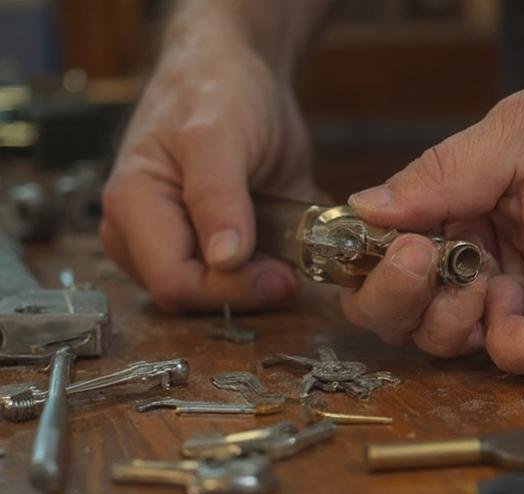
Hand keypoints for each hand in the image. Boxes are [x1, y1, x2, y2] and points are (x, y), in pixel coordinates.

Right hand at [100, 26, 312, 310]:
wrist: (237, 71)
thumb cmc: (216, 89)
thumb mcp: (218, 134)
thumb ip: (218, 196)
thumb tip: (225, 259)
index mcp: (132, 207)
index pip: (174, 282)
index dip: (229, 290)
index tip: (282, 276)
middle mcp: (146, 234)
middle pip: (193, 297)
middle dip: (247, 291)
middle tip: (296, 270)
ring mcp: (178, 243)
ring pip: (216, 297)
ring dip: (259, 286)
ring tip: (294, 253)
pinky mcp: (209, 246)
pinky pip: (237, 280)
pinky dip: (268, 272)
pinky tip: (288, 250)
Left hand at [342, 58, 523, 374]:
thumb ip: (445, 175)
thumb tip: (372, 211)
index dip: (471, 319)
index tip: (459, 261)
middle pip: (489, 356)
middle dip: (435, 302)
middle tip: (426, 241)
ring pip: (490, 341)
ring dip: (451, 289)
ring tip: (463, 227)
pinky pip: (510, 318)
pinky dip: (476, 284)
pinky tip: (476, 236)